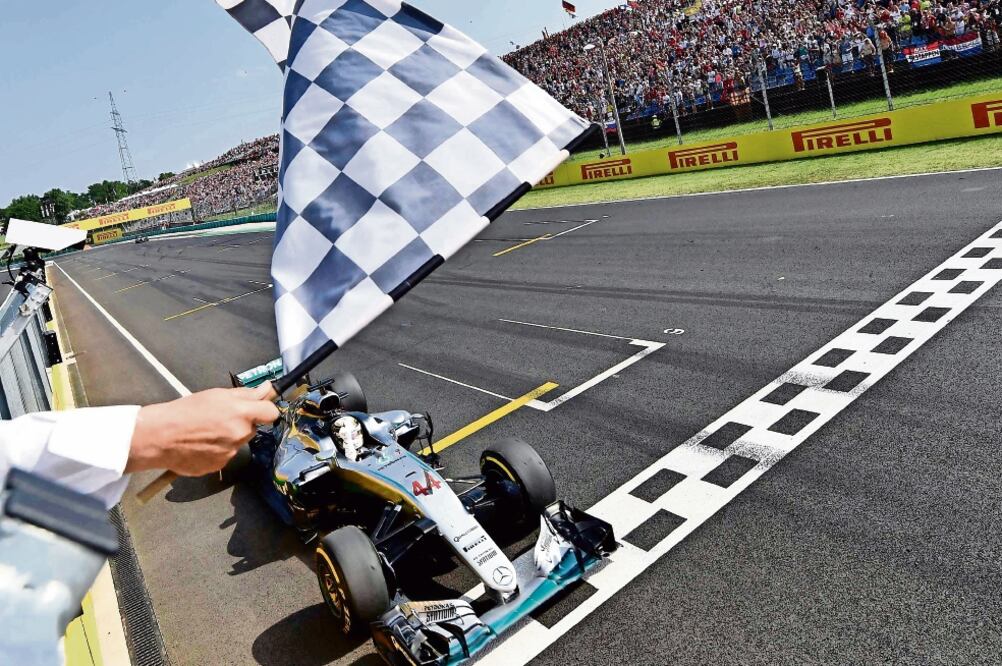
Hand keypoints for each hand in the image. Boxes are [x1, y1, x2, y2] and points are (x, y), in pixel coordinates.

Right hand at [127, 382, 279, 475]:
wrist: (160, 436)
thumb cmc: (185, 411)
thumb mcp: (216, 395)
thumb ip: (245, 394)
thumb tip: (266, 389)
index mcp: (241, 414)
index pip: (271, 413)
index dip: (266, 410)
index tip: (259, 409)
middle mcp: (239, 435)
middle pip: (253, 428)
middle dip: (242, 423)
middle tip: (220, 417)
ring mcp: (230, 453)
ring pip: (238, 442)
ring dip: (229, 437)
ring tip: (206, 431)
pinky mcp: (219, 465)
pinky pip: (225, 455)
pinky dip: (217, 450)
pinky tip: (201, 444)